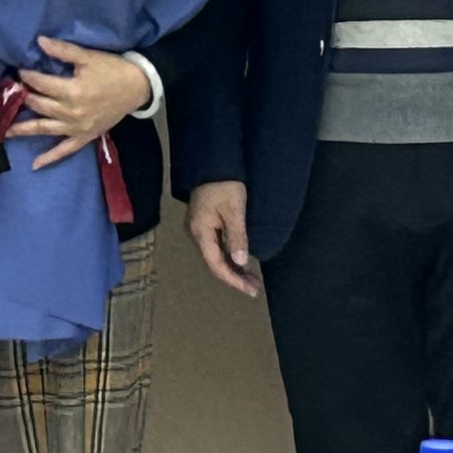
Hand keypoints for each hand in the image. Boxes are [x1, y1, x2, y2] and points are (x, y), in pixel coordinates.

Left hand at [11, 38, 159, 167]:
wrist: (137, 87)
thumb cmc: (112, 69)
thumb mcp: (88, 57)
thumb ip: (63, 51)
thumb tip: (39, 41)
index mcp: (72, 91)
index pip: (41, 84)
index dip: (28, 76)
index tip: (18, 70)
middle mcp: (71, 112)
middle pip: (40, 105)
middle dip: (24, 97)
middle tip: (9, 94)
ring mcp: (77, 128)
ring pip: (45, 129)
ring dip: (25, 130)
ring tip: (5, 131)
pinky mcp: (85, 137)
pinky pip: (65, 151)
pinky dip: (50, 158)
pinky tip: (34, 164)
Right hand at [186, 181, 258, 298]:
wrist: (213, 162)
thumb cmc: (225, 184)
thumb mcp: (234, 209)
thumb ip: (237, 236)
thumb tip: (240, 263)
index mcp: (201, 232)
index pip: (217, 265)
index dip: (234, 280)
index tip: (251, 290)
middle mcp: (197, 234)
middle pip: (215, 263)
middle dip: (235, 277)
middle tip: (255, 287)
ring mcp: (199, 229)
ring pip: (216, 256)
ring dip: (233, 268)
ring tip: (251, 278)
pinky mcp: (204, 224)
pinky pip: (216, 247)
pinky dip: (229, 257)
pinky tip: (240, 262)